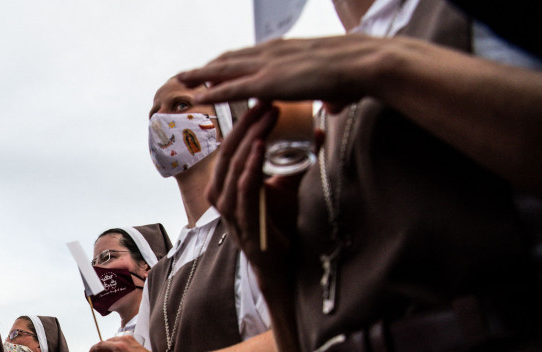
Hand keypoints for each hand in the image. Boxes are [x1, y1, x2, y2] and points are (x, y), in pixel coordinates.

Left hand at [178, 33, 392, 112]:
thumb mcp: (338, 86)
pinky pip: (231, 88)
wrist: (364, 64)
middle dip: (209, 66)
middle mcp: (273, 52)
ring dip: (201, 75)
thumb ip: (330, 96)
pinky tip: (198, 96)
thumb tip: (333, 106)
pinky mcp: (267, 82)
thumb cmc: (358, 75)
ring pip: (224, 70)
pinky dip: (213, 92)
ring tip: (182, 79)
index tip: (216, 67)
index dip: (232, 62)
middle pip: (231, 58)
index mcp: (288, 49)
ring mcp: (268, 66)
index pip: (252, 55)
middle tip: (189, 72)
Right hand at [203, 102, 302, 280]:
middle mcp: (220, 194)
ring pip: (234, 165)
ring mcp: (228, 209)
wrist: (278, 263)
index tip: (263, 100)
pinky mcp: (241, 220)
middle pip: (229, 150)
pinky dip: (251, 165)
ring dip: (252, 137)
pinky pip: (244, 187)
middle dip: (248, 123)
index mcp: (224, 184)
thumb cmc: (276, 225)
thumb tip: (317, 132)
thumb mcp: (285, 187)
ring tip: (268, 117)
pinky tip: (261, 147)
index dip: (245, 122)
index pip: (230, 146)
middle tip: (266, 101)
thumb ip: (295, 162)